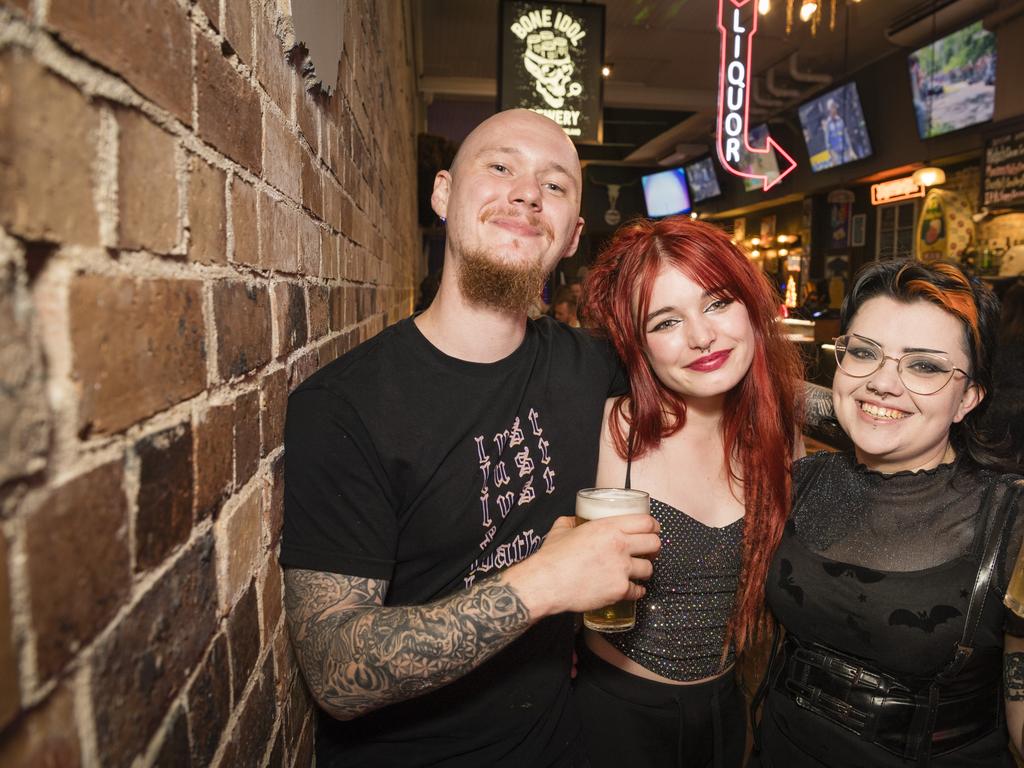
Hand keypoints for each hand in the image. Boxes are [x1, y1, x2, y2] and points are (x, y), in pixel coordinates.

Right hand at [505, 514, 660, 618]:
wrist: (546, 583)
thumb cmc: (552, 557)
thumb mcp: (562, 529)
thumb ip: (573, 521)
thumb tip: (576, 520)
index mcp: (608, 527)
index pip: (646, 522)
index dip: (653, 526)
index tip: (653, 530)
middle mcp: (619, 546)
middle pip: (654, 543)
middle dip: (654, 547)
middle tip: (649, 551)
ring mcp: (621, 569)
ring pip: (649, 569)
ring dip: (645, 570)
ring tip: (637, 571)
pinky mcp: (619, 590)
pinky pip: (638, 590)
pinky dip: (636, 591)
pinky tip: (631, 589)